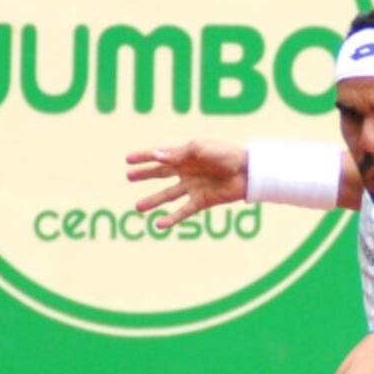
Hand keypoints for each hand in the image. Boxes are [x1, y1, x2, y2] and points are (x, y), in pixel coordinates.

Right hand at [126, 140, 247, 228]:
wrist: (246, 171)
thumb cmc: (225, 154)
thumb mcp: (199, 148)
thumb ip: (177, 154)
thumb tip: (156, 156)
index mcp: (185, 155)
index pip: (159, 155)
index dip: (143, 157)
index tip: (127, 159)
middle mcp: (186, 171)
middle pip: (160, 174)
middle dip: (144, 175)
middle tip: (128, 177)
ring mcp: (193, 187)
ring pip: (168, 196)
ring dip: (153, 201)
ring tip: (138, 207)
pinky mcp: (201, 201)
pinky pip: (183, 211)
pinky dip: (171, 219)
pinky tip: (159, 225)